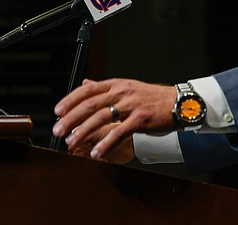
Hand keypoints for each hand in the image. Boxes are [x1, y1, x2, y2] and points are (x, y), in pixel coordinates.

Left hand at [52, 78, 175, 159]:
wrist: (179, 103)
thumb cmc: (153, 98)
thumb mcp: (127, 87)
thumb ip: (105, 88)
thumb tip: (85, 84)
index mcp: (117, 84)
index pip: (88, 90)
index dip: (70, 100)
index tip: (57, 112)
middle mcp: (122, 92)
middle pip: (90, 104)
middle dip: (71, 118)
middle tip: (58, 130)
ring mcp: (132, 105)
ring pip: (102, 117)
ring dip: (84, 131)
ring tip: (72, 142)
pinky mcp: (141, 119)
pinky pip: (119, 132)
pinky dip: (106, 143)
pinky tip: (97, 152)